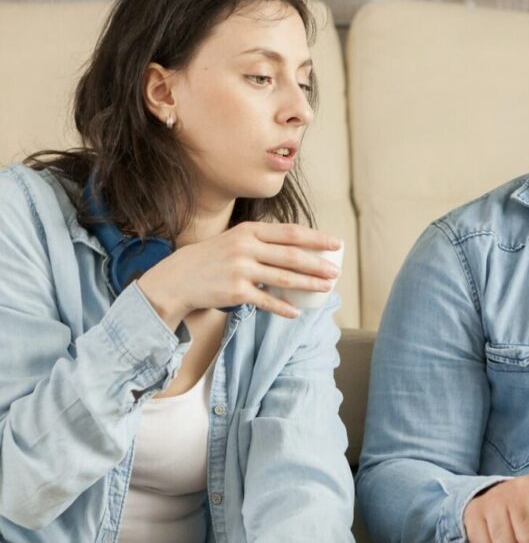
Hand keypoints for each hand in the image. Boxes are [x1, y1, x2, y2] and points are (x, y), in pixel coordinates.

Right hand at [137, 222, 340, 327]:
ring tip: (326, 288)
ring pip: (285, 278)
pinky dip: (284, 308)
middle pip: (292, 255)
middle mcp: (246, 247)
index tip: (336, 244)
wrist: (177, 278)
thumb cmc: (213, 259)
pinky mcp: (235, 292)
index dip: (317, 238)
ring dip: (309, 284)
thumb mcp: (236, 240)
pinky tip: (297, 311)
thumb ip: (263, 241)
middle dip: (318, 265)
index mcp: (250, 230)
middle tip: (336, 272)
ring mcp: (241, 269)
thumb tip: (299, 249)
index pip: (291, 232)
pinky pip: (267, 301)